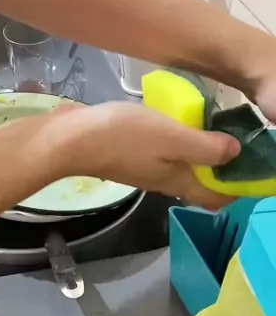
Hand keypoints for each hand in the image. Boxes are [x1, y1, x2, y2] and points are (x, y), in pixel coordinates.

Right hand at [60, 103, 239, 208]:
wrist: (68, 141)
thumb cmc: (122, 138)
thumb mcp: (171, 137)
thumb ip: (205, 147)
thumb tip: (235, 153)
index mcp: (178, 182)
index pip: (216, 198)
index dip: (236, 186)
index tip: (247, 162)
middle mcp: (163, 182)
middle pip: (200, 181)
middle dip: (220, 165)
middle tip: (230, 132)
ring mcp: (144, 169)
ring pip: (181, 166)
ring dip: (198, 150)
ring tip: (206, 120)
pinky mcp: (128, 155)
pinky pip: (162, 152)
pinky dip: (175, 141)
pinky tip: (172, 117)